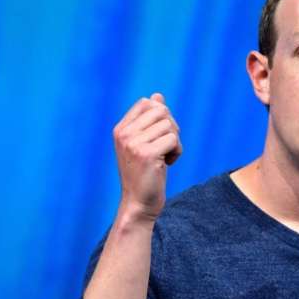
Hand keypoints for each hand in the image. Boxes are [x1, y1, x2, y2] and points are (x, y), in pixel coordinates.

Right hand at [112, 93, 181, 221]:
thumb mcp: (145, 143)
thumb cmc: (145, 174)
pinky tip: (168, 164)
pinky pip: (174, 139)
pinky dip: (177, 151)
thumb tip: (158, 95)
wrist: (139, 203)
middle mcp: (124, 134)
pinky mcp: (147, 154)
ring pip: (169, 125)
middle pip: (161, 110)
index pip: (146, 102)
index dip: (162, 116)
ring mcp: (133, 143)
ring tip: (166, 157)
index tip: (159, 136)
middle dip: (171, 127)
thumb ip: (150, 120)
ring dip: (175, 141)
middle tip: (167, 146)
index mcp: (120, 129)